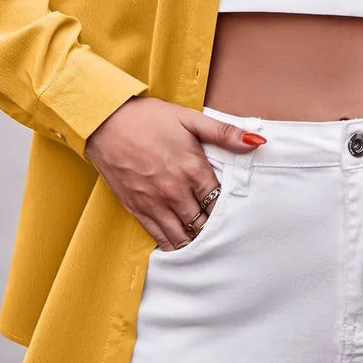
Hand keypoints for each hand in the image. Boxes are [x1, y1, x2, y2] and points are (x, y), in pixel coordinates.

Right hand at [84, 96, 265, 250]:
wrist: (105, 121)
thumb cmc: (148, 118)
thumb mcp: (190, 119)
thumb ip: (224, 133)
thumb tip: (257, 141)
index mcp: (192, 170)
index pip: (220, 203)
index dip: (228, 209)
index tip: (234, 211)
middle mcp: (175, 192)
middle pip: (203, 223)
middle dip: (214, 227)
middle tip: (224, 231)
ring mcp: (154, 203)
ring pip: (183, 236)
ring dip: (195, 239)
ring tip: (205, 239)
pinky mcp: (136, 209)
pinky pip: (159, 237)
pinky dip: (173, 244)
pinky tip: (182, 244)